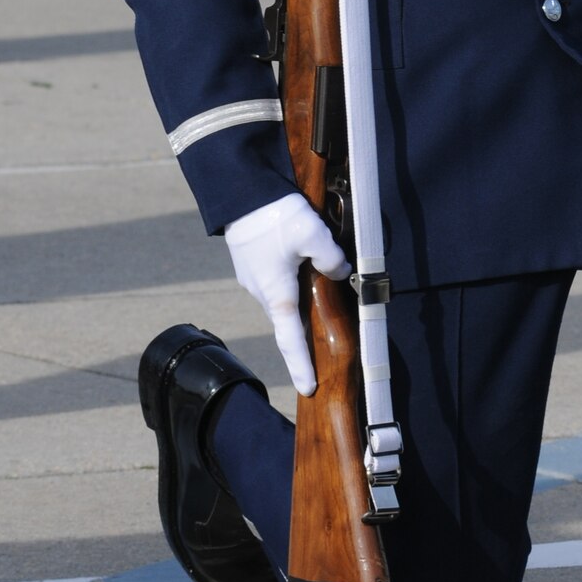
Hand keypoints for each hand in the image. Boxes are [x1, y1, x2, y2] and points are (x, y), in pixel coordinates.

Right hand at [225, 191, 350, 394]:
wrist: (242, 193)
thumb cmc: (275, 216)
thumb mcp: (313, 235)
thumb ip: (331, 259)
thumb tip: (339, 272)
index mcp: (277, 293)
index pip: (290, 339)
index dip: (300, 365)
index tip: (308, 388)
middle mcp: (262, 291)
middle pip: (286, 323)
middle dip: (300, 341)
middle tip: (316, 358)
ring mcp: (253, 278)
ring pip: (280, 301)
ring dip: (295, 310)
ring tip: (314, 313)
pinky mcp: (252, 263)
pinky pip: (274, 284)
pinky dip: (287, 289)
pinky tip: (299, 277)